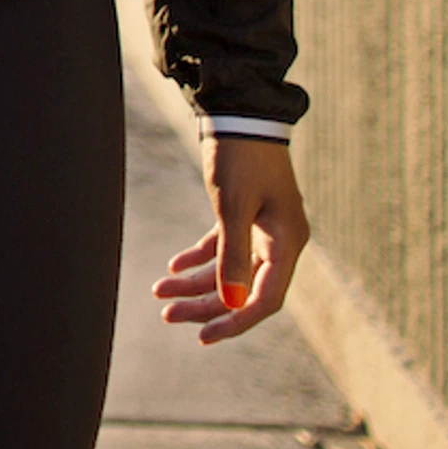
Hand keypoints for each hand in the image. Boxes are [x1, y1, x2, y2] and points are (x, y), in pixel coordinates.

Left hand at [151, 137, 307, 344]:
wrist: (238, 112)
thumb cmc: (240, 158)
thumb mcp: (233, 208)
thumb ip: (232, 257)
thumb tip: (233, 304)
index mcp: (287, 244)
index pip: (265, 299)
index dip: (235, 321)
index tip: (203, 336)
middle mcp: (280, 241)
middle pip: (243, 288)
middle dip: (206, 305)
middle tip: (167, 315)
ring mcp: (263, 229)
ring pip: (230, 269)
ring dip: (197, 283)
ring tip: (160, 293)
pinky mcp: (245, 214)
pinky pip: (223, 248)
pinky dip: (199, 259)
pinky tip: (173, 269)